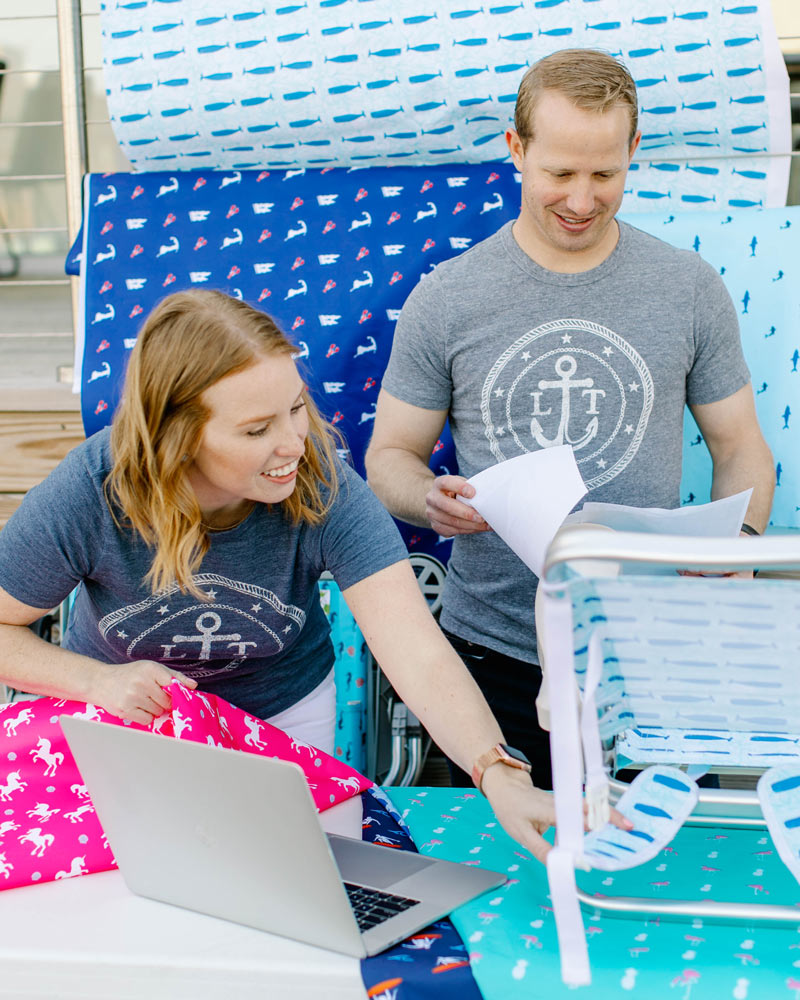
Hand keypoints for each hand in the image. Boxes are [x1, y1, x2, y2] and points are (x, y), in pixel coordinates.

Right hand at [87, 660, 196, 725]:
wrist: (101, 682)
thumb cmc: (131, 674)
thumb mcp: (151, 668)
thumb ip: (174, 676)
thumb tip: (193, 686)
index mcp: (150, 669)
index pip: (173, 684)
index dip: (176, 692)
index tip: (174, 694)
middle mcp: (141, 682)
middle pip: (167, 701)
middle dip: (164, 702)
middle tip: (154, 697)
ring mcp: (132, 696)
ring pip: (157, 711)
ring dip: (155, 710)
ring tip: (144, 701)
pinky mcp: (125, 709)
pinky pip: (147, 720)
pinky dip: (146, 717)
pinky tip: (138, 708)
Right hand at [425, 475, 490, 536]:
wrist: (439, 502)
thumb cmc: (455, 492)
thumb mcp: (460, 484)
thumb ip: (470, 487)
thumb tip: (488, 496)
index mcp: (439, 483)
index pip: (446, 483)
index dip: (459, 487)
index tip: (473, 493)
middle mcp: (432, 498)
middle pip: (447, 506)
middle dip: (466, 513)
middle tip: (481, 517)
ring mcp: (432, 513)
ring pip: (452, 522)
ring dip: (471, 525)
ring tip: (485, 525)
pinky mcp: (436, 526)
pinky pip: (453, 531)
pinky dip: (468, 531)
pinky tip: (478, 528)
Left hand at [481, 765, 632, 864]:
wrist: (506, 787)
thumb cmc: (512, 808)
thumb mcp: (521, 833)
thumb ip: (540, 849)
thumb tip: (561, 864)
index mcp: (552, 809)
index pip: (578, 814)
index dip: (596, 822)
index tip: (614, 830)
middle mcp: (561, 803)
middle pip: (591, 807)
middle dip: (611, 815)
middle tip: (632, 828)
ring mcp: (564, 802)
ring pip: (590, 807)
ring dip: (608, 816)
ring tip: (627, 828)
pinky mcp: (565, 805)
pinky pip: (584, 811)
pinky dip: (598, 818)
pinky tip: (607, 829)